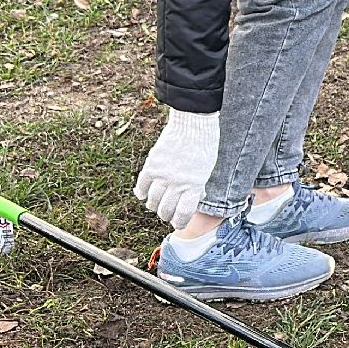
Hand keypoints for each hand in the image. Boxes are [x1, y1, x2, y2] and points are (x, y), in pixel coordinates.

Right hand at [134, 109, 218, 228]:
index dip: (179, 222)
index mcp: (194, 185)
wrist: (193, 123)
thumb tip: (190, 202)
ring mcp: (163, 174)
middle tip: (166, 214)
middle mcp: (177, 183)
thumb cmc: (204, 146)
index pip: (183, 213)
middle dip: (166, 215)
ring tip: (156, 204)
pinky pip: (142, 186)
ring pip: (152, 201)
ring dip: (153, 206)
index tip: (178, 224)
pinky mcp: (151, 165)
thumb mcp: (206, 170)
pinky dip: (141, 192)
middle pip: (165, 210)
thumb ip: (197, 187)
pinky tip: (144, 194)